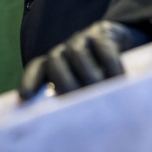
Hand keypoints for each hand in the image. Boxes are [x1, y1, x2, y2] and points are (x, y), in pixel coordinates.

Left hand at [19, 20, 148, 99]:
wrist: (126, 42)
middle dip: (66, 83)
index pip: (37, 68)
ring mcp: (82, 37)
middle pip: (55, 61)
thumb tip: (74, 119)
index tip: (26, 97)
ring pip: (76, 53)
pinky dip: (110, 65)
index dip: (30, 81)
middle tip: (81, 98)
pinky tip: (118, 78)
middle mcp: (65, 49)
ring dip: (89, 74)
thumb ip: (76, 95)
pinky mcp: (102, 31)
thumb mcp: (86, 84)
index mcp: (56, 64)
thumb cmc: (103, 72)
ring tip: (101, 90)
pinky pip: (103, 48)